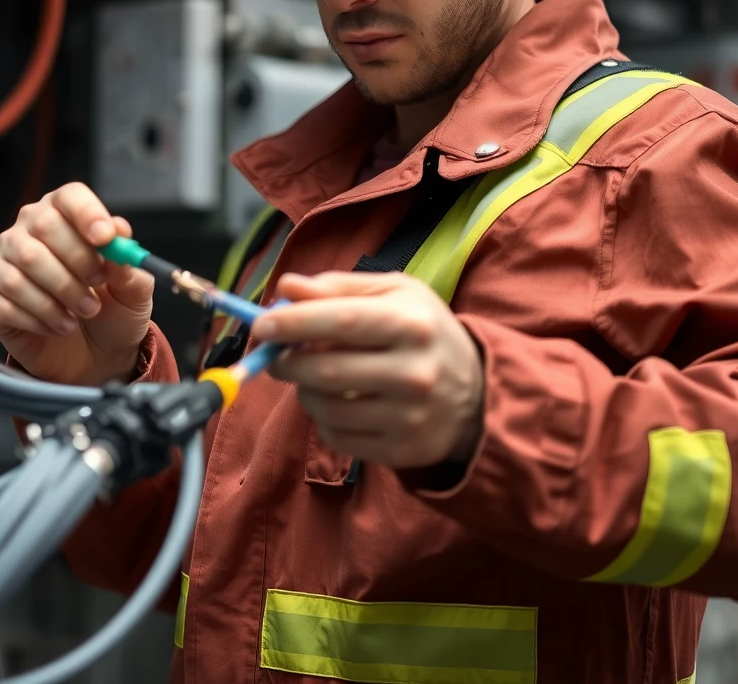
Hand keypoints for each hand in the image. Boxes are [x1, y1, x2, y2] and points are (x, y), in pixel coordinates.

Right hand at [0, 183, 153, 385]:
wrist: (94, 356)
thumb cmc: (112, 312)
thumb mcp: (133, 291)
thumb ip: (128, 263)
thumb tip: (119, 234)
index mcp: (66, 217)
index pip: (69, 197)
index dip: (87, 214)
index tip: (105, 239)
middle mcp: (28, 231)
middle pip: (44, 225)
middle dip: (77, 261)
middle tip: (98, 287)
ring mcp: (4, 263)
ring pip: (24, 267)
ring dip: (60, 296)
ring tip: (83, 313)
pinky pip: (5, 302)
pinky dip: (39, 319)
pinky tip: (59, 326)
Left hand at [251, 272, 483, 469]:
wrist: (476, 392)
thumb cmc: (422, 330)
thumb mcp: (392, 294)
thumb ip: (338, 287)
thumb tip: (285, 287)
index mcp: (412, 323)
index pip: (342, 321)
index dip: (294, 323)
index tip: (262, 324)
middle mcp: (414, 372)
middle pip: (327, 371)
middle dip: (286, 361)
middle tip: (275, 354)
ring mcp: (409, 417)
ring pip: (326, 407)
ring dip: (302, 389)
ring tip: (310, 374)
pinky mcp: (400, 450)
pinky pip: (337, 436)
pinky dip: (321, 416)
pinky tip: (333, 400)